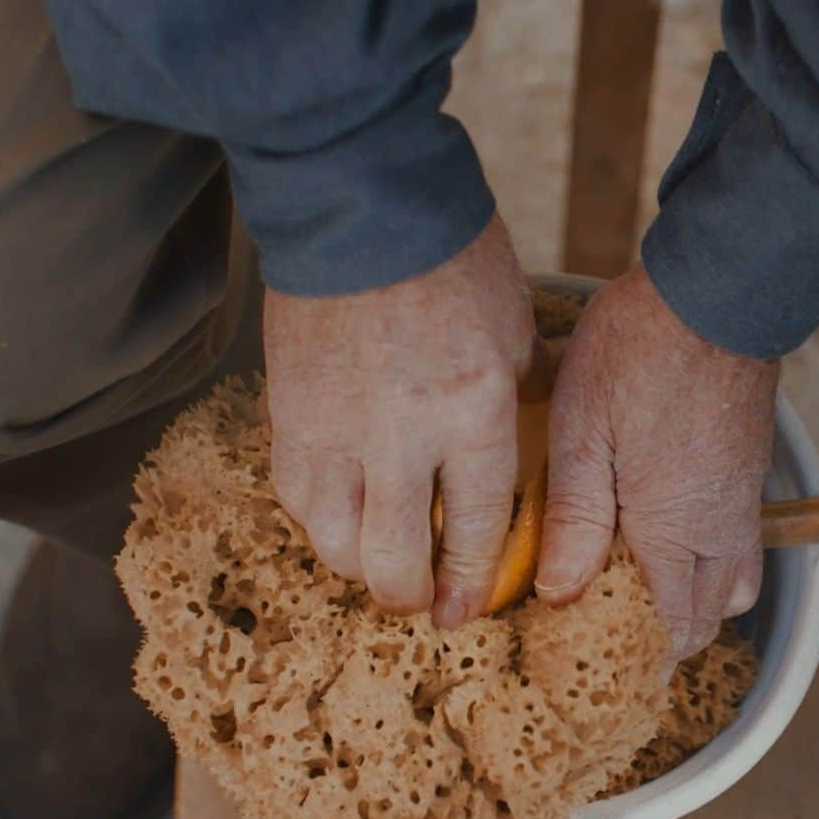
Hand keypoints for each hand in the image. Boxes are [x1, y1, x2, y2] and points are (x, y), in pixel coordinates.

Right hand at [264, 214, 535, 627]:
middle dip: (411, 597)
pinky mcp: (288, 414)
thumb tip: (530, 426)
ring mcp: (336, 428)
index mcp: (474, 412)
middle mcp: (403, 435)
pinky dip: (320, 521)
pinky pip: (295, 496)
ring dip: (359, 567)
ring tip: (378, 562)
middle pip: (394, 560)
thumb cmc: (454, 261)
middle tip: (421, 600)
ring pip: (334, 542)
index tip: (465, 611)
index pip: (473, 529)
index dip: (470, 582)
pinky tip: (341, 515)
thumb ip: (521, 393)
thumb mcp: (515, 329)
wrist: (363, 208)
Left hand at [535, 265, 778, 665]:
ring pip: (732, 586)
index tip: (598, 659)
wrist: (714, 293)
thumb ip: (574, 519)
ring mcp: (742, 500)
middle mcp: (720, 528)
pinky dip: (709, 563)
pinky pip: (739, 544)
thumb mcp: (583, 433)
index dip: (636, 655)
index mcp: (675, 531)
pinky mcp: (749, 471)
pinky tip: (667, 534)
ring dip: (693, 603)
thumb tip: (560, 592)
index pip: (668, 628)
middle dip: (666, 640)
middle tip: (615, 634)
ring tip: (643, 589)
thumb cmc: (639, 355)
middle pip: (707, 619)